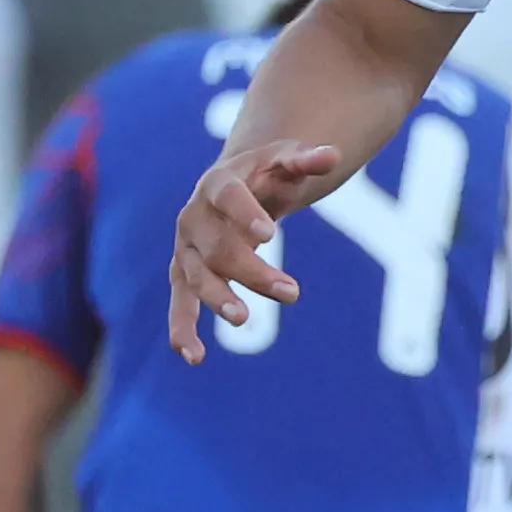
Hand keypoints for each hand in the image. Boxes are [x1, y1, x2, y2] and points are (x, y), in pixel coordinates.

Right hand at [166, 137, 353, 360]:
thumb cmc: (265, 175)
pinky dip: (182, 329)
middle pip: (218, 247)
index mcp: (217, 183)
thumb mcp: (286, 161)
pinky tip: (193, 357)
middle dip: (252, 271)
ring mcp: (186, 248)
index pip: (227, 196)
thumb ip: (306, 160)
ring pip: (195, 278)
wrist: (233, 187)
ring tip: (244, 320)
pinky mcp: (184, 275)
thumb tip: (332, 155)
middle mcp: (193, 217)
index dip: (245, 214)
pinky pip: (179, 303)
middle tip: (293, 292)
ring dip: (218, 300)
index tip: (270, 234)